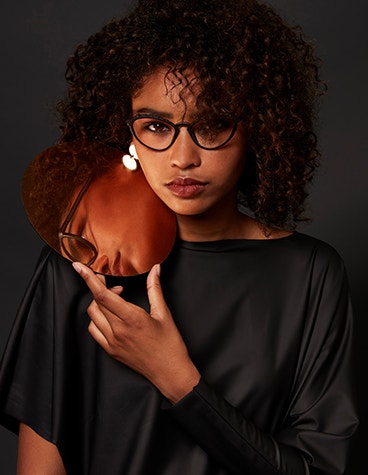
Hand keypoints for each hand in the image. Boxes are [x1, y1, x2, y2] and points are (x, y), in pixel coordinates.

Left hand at [72, 262, 200, 402]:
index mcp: (131, 318)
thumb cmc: (170, 344)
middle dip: (99, 287)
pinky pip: (94, 330)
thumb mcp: (164, 313)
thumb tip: (155, 269)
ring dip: (99, 303)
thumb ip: (155, 288)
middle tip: (111, 281)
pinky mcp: (110, 351)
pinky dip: (98, 319)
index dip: (89, 279)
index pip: (103, 295)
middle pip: (96, 302)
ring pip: (93, 316)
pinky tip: (110, 316)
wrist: (170, 372)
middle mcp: (118, 330)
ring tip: (115, 299)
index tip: (79, 267)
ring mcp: (112, 342)